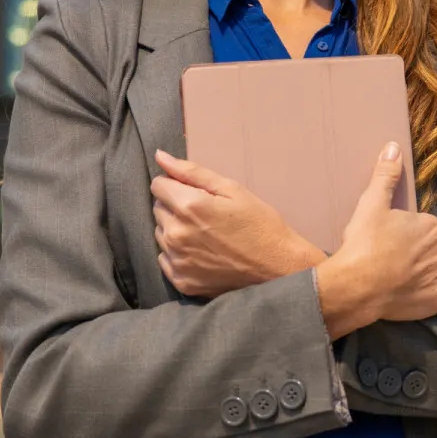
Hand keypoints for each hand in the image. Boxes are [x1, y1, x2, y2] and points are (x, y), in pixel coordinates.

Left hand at [151, 149, 325, 297]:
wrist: (279, 268)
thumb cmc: (260, 224)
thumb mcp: (232, 189)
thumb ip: (192, 172)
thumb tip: (160, 156)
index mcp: (189, 207)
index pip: (158, 185)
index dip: (176, 184)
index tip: (196, 192)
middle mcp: (176, 235)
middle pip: (157, 209)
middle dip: (175, 205)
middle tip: (205, 214)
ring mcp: (178, 261)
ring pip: (160, 233)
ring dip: (175, 229)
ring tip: (205, 234)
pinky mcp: (181, 281)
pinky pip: (165, 259)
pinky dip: (178, 253)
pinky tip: (202, 253)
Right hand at [316, 141, 436, 338]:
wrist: (357, 287)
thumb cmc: (364, 244)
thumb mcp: (371, 204)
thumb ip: (385, 175)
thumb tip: (394, 146)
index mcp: (431, 225)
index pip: (426, 228)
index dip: (408, 235)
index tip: (390, 242)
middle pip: (435, 249)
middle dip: (420, 254)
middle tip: (394, 261)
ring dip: (429, 273)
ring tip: (404, 279)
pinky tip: (421, 292)